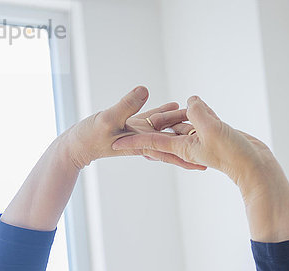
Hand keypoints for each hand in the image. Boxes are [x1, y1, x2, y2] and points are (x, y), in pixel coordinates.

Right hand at [64, 86, 206, 170]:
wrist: (76, 144)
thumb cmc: (88, 137)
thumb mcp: (108, 119)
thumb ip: (126, 105)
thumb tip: (145, 90)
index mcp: (142, 144)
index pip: (169, 151)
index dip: (187, 157)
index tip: (205, 163)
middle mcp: (143, 140)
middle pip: (172, 141)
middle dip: (191, 142)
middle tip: (212, 141)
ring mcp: (137, 132)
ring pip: (164, 128)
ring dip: (181, 125)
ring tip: (200, 120)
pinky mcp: (130, 124)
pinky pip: (151, 118)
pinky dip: (164, 112)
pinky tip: (175, 105)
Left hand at [111, 95, 274, 186]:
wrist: (257, 167)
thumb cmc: (236, 154)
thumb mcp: (214, 130)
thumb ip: (199, 115)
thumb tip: (189, 101)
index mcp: (182, 147)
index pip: (151, 142)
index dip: (132, 141)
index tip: (112, 142)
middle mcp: (187, 145)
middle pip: (163, 131)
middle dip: (148, 124)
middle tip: (127, 120)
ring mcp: (200, 141)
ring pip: (179, 126)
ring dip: (170, 117)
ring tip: (154, 109)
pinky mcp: (212, 137)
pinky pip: (196, 125)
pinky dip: (191, 116)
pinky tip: (190, 108)